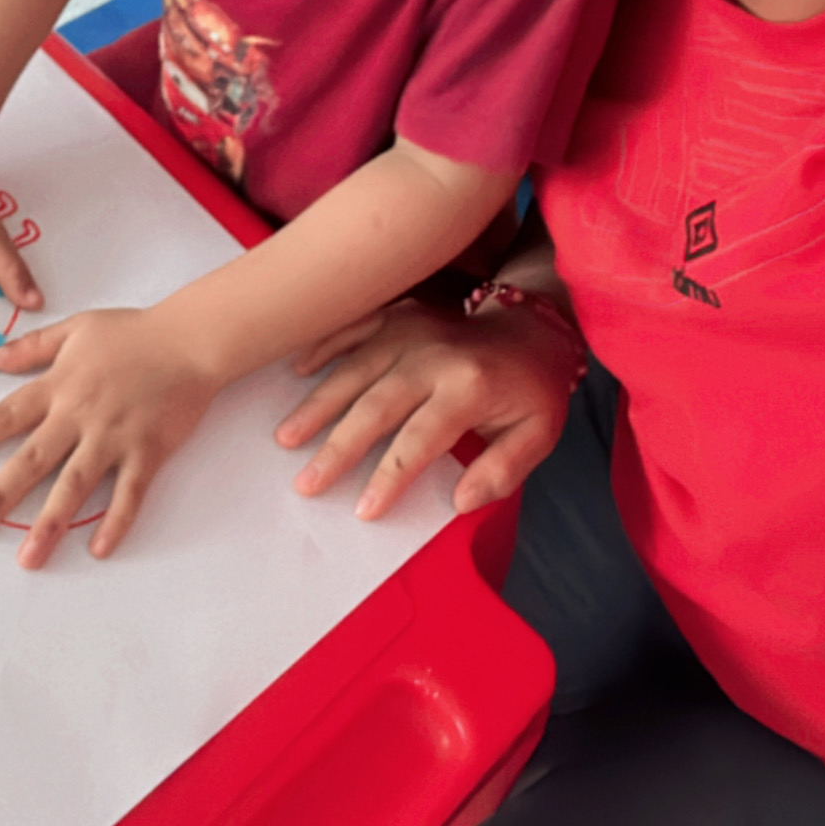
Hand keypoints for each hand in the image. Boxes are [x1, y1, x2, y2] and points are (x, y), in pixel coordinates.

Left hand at [0, 309, 218, 566]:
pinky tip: (100, 549)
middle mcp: (80, 416)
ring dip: (50, 523)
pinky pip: (129, 493)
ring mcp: (113, 437)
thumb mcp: (77, 328)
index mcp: (60, 386)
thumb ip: (34, 345)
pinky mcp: (147, 451)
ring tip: (27, 558)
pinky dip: (116, 521)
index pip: (8, 415)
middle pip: (32, 460)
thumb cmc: (134, 331)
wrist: (190, 339)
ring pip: (75, 485)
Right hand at [276, 298, 576, 519]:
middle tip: (306, 483)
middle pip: (376, 404)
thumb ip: (503, 471)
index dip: (390, 476)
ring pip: (355, 368)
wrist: (532, 327)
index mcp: (470, 386)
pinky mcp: (399, 315)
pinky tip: (297, 370)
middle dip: (338, 447)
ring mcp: (412, 329)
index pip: (421, 438)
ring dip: (318, 403)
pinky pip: (354, 328)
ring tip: (286, 437)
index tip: (363, 510)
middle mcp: (434, 354)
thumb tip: (461, 501)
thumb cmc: (531, 390)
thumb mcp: (538, 435)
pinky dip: (324, 346)